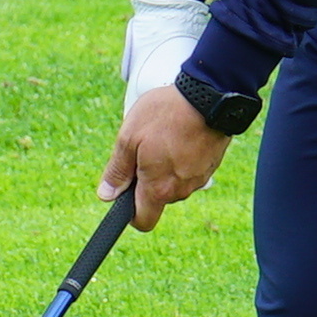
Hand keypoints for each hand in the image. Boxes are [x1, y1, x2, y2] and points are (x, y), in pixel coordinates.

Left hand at [99, 85, 232, 229]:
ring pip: (174, 183)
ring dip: (165, 168)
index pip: (143, 221)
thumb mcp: (129, 138)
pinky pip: (189, 170)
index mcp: (159, 188)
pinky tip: (179, 135)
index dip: (130, 213)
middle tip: (142, 150)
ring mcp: (199, 179)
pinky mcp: (210, 165)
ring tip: (163, 136)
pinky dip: (182, 158)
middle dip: (146, 181)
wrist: (209, 95)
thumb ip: (117, 171)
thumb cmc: (166, 114)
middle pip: (158, 199)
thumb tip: (106, 195)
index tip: (125, 193)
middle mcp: (181, 190)